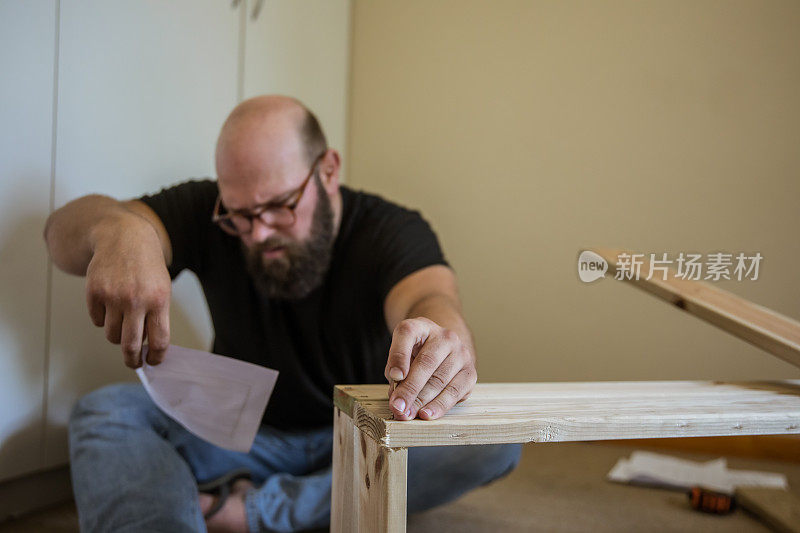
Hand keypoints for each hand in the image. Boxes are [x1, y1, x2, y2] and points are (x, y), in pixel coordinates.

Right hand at [84, 216, 170, 367]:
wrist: (123, 238)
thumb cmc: (147, 267)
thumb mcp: (161, 288)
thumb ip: (157, 316)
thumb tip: (150, 348)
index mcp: (159, 300)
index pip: (159, 340)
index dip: (156, 357)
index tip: (153, 362)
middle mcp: (136, 300)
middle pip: (131, 345)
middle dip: (132, 360)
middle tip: (133, 363)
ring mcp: (113, 297)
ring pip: (112, 336)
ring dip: (117, 336)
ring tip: (122, 322)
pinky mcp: (94, 293)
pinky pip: (97, 321)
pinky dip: (103, 319)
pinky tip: (110, 304)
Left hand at [384, 317, 476, 420]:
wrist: (445, 349)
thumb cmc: (418, 354)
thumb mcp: (402, 353)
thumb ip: (394, 369)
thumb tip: (397, 396)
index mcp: (421, 326)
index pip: (407, 333)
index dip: (399, 355)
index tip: (395, 376)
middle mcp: (444, 336)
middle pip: (426, 362)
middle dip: (410, 389)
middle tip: (397, 407)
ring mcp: (460, 353)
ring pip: (439, 380)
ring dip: (422, 401)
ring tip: (408, 415)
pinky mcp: (470, 372)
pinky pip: (454, 391)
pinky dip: (439, 405)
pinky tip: (427, 414)